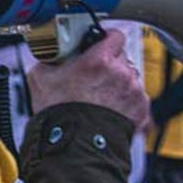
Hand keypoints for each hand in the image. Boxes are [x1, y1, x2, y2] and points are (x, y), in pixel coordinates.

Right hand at [26, 28, 149, 127]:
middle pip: (121, 57)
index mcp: (100, 60)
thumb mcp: (42, 78)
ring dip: (119, 84)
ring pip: (130, 78)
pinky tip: (109, 110)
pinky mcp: (141, 110)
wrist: (75, 147)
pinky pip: (136, 98)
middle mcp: (121, 73)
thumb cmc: (60, 115)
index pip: (115, 34)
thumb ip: (51, 59)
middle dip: (109, 65)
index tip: (99, 44)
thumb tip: (51, 55)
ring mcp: (133, 92)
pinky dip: (126, 102)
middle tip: (93, 77)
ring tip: (100, 99)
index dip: (105, 38)